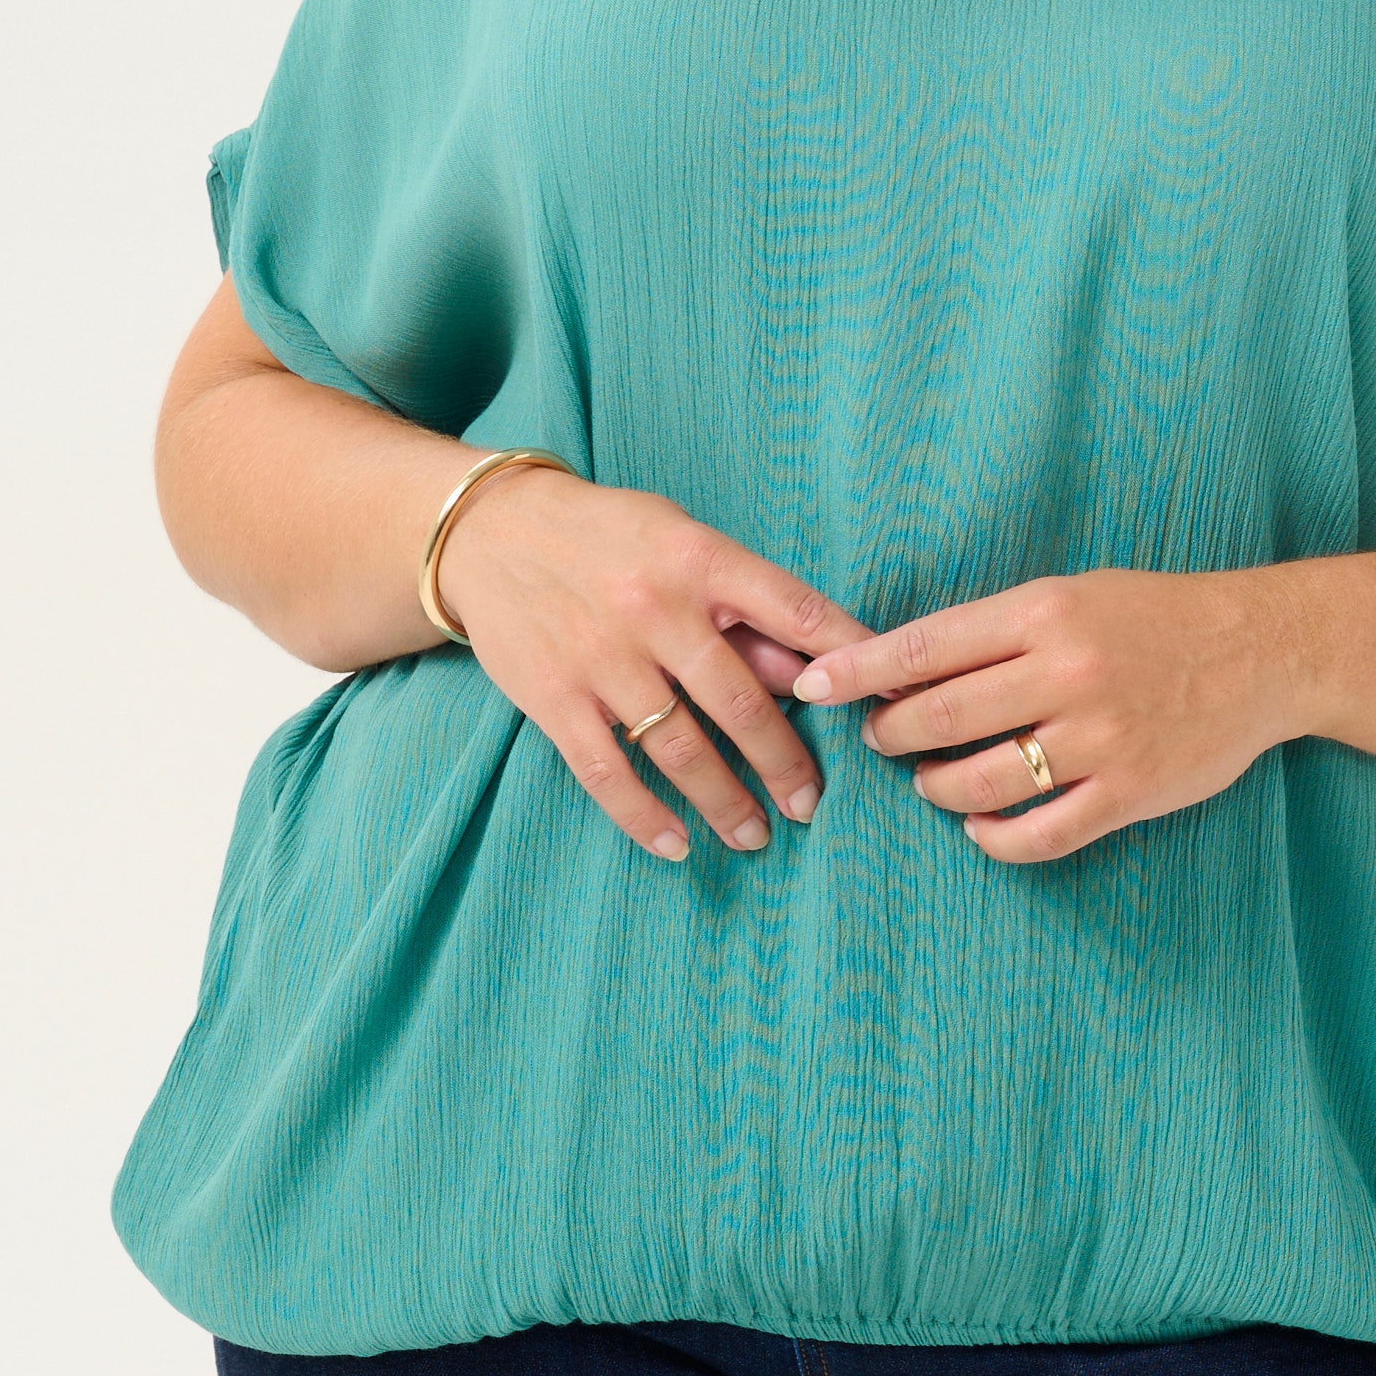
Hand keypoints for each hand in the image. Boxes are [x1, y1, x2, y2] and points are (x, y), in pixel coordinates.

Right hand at [439, 471, 867, 861]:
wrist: (490, 531)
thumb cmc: (609, 538)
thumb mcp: (682, 543)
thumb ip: (744, 608)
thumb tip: (815, 676)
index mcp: (700, 559)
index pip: (795, 611)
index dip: (848, 659)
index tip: (886, 703)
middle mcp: (656, 608)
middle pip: (741, 702)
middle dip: (785, 763)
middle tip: (810, 806)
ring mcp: (602, 656)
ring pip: (681, 749)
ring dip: (725, 802)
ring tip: (754, 835)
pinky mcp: (553, 698)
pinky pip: (608, 773)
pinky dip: (645, 817)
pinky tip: (676, 844)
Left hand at [793, 567, 1295, 861]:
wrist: (1262, 651)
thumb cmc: (1157, 616)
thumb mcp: (1074, 595)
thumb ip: (998, 630)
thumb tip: (906, 666)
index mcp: (1046, 612)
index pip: (926, 644)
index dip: (859, 670)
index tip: (813, 687)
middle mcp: (1068, 672)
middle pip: (939, 716)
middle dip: (891, 734)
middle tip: (880, 740)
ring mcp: (1099, 738)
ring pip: (978, 781)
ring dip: (935, 787)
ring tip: (930, 781)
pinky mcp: (1130, 793)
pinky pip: (1039, 834)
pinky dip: (994, 838)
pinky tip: (979, 826)